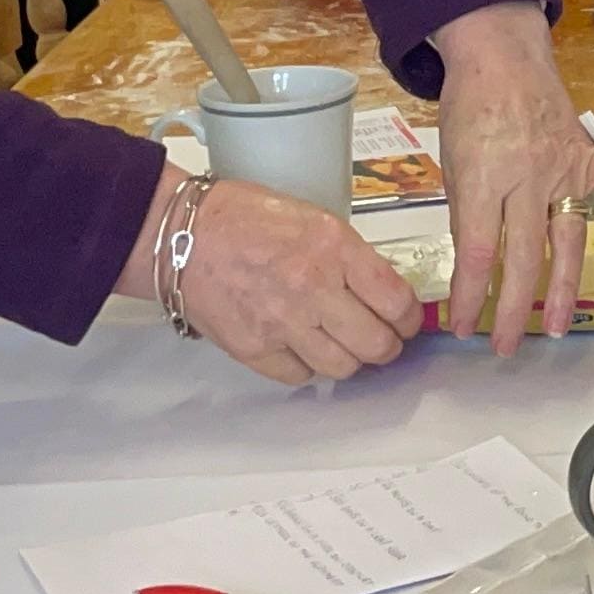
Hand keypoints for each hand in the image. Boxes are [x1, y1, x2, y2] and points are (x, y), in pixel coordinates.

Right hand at [153, 173, 421, 384]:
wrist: (183, 235)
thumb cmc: (244, 218)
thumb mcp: (314, 220)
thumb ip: (350, 257)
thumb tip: (383, 292)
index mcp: (335, 249)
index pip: (396, 301)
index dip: (410, 319)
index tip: (407, 321)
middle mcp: (314, 288)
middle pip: (376, 344)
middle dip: (387, 347)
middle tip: (383, 341)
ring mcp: (283, 323)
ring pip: (343, 367)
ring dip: (350, 360)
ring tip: (344, 346)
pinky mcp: (254, 348)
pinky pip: (300, 376)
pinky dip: (308, 367)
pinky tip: (304, 349)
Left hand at [431, 7, 593, 353]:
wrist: (497, 54)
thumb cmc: (467, 109)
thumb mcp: (452, 163)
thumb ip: (469, 211)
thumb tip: (480, 262)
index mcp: (483, 178)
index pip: (478, 252)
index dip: (471, 295)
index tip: (463, 326)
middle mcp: (526, 177)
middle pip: (522, 258)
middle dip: (512, 308)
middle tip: (505, 346)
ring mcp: (561, 167)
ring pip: (567, 238)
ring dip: (565, 287)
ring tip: (560, 326)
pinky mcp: (584, 153)